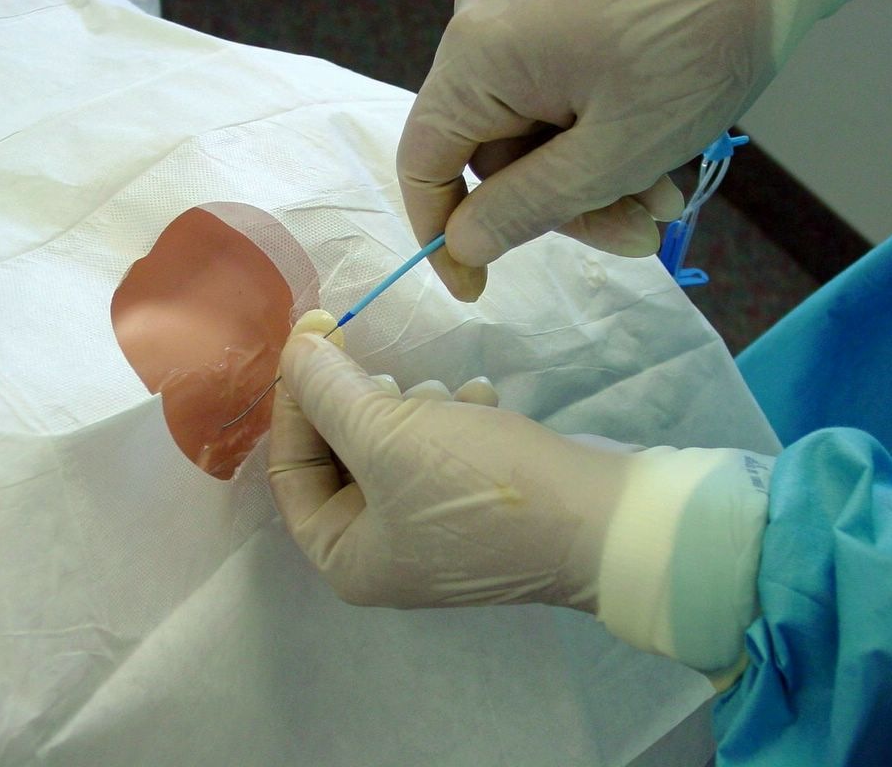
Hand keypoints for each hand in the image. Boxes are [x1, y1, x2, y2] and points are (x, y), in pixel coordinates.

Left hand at [268, 310, 773, 678]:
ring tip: (449, 396)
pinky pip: (439, 453)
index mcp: (346, 558)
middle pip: (342, 455)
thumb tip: (293, 346)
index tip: (315, 332)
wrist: (601, 518)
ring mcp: (434, 533)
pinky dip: (452, 422)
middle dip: (364, 404)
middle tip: (384, 367)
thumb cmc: (477, 483)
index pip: (290, 467)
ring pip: (393, 447)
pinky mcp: (476, 507)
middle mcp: (383, 554)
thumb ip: (327, 389)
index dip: (296, 397)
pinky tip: (481, 404)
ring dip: (414, 408)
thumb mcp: (388, 433)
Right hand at [398, 0, 842, 300]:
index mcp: (480, 57)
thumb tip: (463, 245)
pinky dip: (603, 139)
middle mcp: (488, 32)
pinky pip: (560, 101)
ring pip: (536, 135)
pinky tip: (659, 159)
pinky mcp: (563, 21)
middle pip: (495, 155)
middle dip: (562, 207)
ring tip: (662, 201)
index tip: (476, 285)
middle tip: (634, 236)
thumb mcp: (614, 150)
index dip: (443, 233)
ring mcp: (527, 23)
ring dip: (595, 181)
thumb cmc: (700, 42)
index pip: (424, 161)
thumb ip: (528, 207)